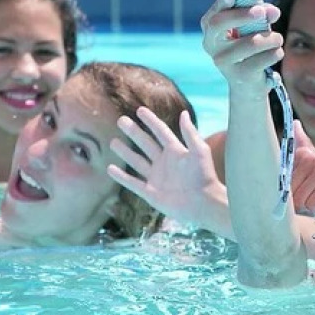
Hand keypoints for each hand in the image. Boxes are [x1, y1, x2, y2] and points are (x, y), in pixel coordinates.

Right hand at [108, 107, 224, 230]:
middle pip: (145, 144)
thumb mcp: (199, 151)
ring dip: (125, 152)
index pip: (160, 132)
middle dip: (133, 132)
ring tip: (113, 142)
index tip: (140, 110)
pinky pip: (133, 183)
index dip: (151, 121)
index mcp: (175, 151)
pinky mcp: (150, 193)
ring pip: (137, 161)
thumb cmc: (204, 177)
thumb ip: (190, 133)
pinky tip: (110, 169)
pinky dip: (121, 176)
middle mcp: (164, 162)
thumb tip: (183, 113)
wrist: (203, 204)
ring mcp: (156, 178)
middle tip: (121, 120)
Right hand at [200, 0, 283, 92]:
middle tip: (262, 12)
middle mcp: (211, 46)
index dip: (220, 3)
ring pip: (250, 42)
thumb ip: (260, 14)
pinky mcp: (240, 76)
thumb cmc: (249, 48)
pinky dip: (275, 52)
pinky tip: (276, 53)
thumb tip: (273, 11)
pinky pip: (263, 58)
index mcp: (211, 31)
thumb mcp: (252, 27)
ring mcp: (224, 62)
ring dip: (271, 37)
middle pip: (219, 23)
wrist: (248, 86)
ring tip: (278, 39)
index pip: (212, 14)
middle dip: (242, 14)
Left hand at [288, 121, 314, 226]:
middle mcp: (313, 158)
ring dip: (312, 205)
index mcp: (305, 155)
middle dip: (302, 201)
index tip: (307, 188)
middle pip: (289, 191)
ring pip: (300, 200)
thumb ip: (304, 148)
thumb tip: (294, 124)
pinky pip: (312, 204)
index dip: (291, 191)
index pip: (282, 179)